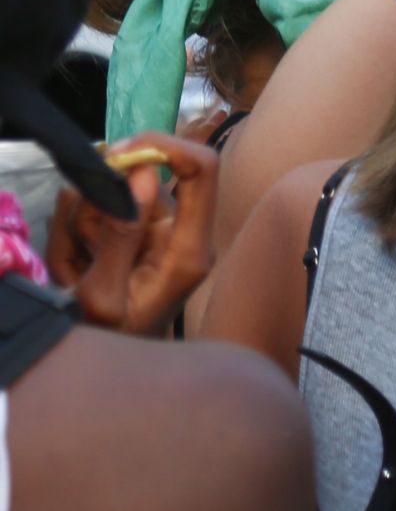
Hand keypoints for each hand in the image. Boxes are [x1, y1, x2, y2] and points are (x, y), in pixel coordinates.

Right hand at [45, 133, 218, 335]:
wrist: (114, 364)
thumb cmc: (113, 342)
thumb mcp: (103, 299)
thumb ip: (122, 235)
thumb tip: (144, 173)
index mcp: (190, 247)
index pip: (203, 168)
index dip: (165, 146)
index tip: (118, 154)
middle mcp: (182, 228)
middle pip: (144, 175)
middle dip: (99, 198)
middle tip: (80, 248)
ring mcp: (160, 224)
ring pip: (115, 186)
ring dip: (83, 217)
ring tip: (78, 266)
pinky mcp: (138, 224)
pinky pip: (101, 201)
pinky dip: (79, 224)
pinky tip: (78, 260)